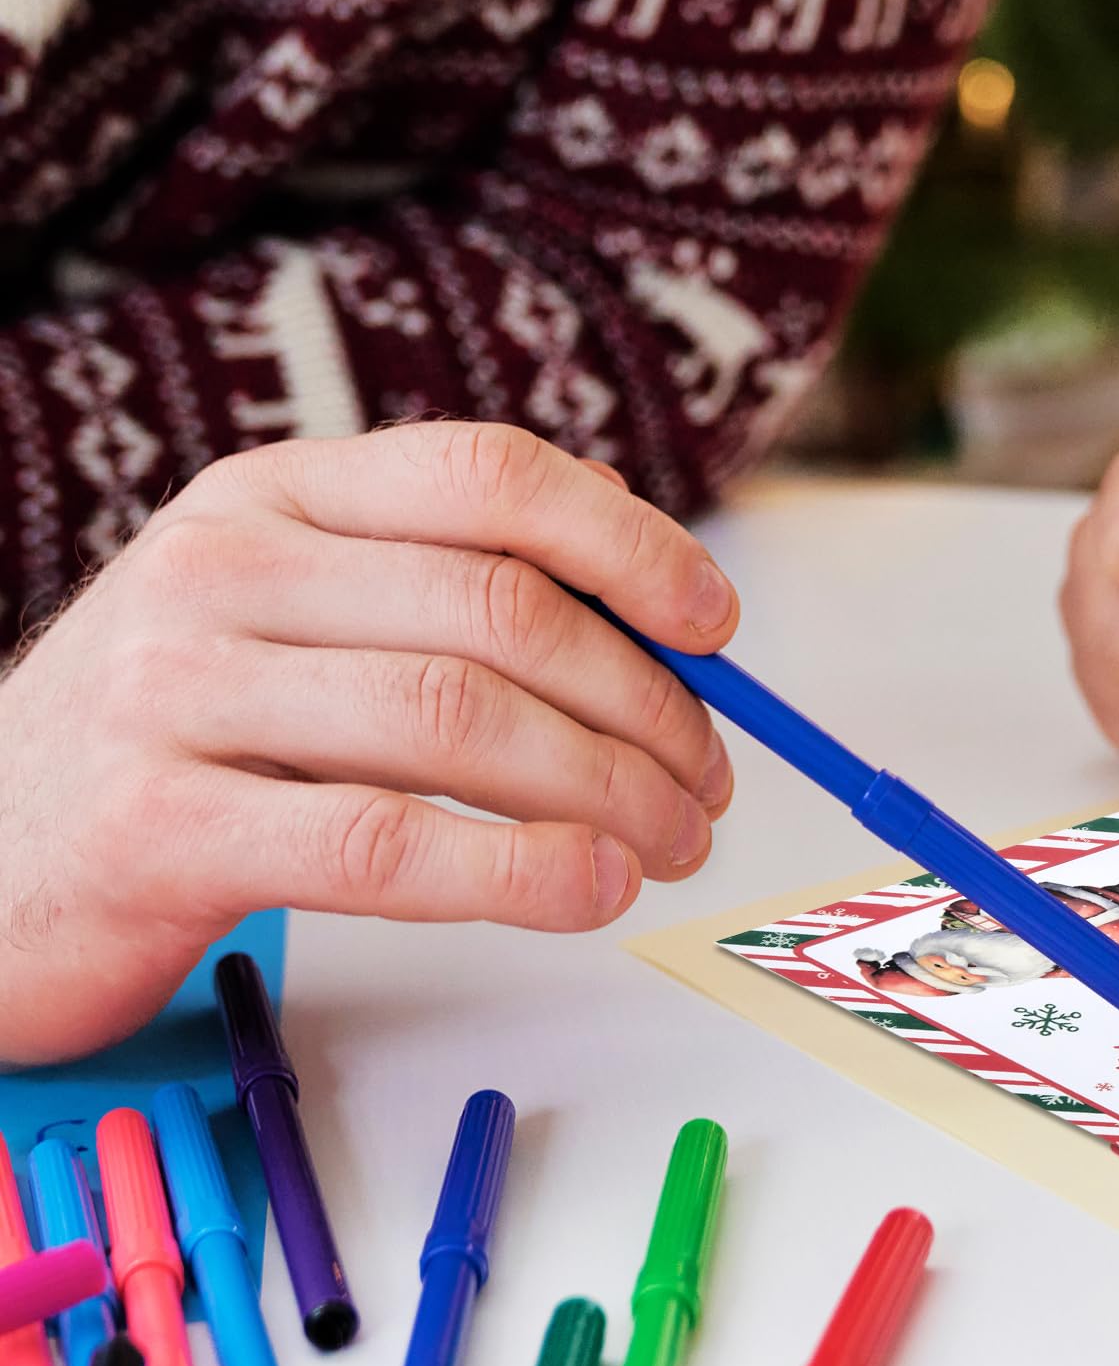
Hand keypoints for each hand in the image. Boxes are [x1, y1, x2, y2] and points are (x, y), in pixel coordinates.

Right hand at [0, 422, 740, 1063]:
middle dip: (642, 700)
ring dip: (604, 790)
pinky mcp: (156, 829)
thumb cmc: (170, 740)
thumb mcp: (283, 616)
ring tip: (666, 843)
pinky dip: (515, 870)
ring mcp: (177, 692)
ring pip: (458, 721)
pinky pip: (382, 843)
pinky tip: (584, 891)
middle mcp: (221, 566)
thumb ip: (438, 585)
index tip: (715, 624)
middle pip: (499, 608)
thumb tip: (647, 597)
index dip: (628, 541)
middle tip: (706, 778)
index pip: (489, 474)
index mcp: (274, 493)